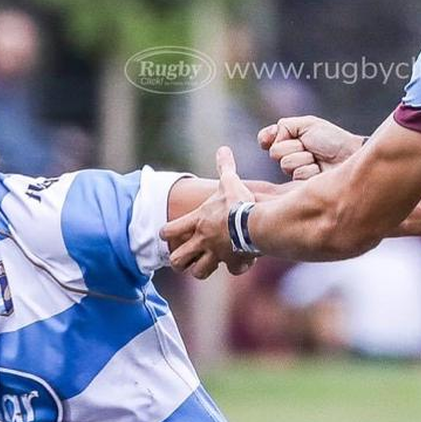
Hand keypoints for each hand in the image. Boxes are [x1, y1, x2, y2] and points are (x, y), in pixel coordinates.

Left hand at [160, 146, 256, 279]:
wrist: (254, 224)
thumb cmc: (239, 203)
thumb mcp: (229, 182)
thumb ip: (224, 167)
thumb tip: (223, 149)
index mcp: (198, 222)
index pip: (169, 231)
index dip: (166, 232)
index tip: (166, 232)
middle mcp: (203, 241)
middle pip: (178, 260)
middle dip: (179, 260)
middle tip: (184, 256)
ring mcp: (217, 255)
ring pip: (198, 272)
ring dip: (201, 269)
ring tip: (206, 264)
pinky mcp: (234, 262)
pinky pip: (232, 270)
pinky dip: (236, 267)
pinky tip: (240, 261)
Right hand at [258, 115, 363, 179]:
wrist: (351, 155)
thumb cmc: (333, 140)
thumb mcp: (308, 124)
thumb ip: (285, 126)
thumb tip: (268, 140)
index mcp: (289, 141)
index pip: (266, 141)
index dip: (267, 138)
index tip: (271, 138)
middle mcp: (290, 157)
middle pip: (275, 152)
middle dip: (294, 146)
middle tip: (310, 147)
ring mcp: (295, 173)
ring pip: (286, 164)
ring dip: (304, 158)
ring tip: (317, 159)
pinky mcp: (301, 187)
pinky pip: (297, 174)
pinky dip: (310, 169)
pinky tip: (320, 171)